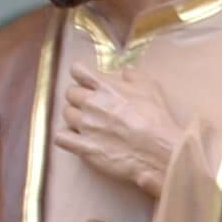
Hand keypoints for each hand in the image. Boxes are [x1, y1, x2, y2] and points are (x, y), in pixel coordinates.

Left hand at [54, 63, 179, 200]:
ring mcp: (85, 126)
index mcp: (104, 86)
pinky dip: (66, 137)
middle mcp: (90, 103)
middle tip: (92, 106)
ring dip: (75, 117)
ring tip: (88, 124)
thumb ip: (133, 75)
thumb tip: (125, 71)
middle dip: (79, 98)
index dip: (82, 75)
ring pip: (66, 114)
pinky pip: (61, 138)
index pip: (78, 70)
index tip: (87, 81)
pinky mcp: (84, 147)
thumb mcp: (151, 87)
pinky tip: (75, 139)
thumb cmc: (157, 119)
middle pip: (70, 93)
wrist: (159, 151)